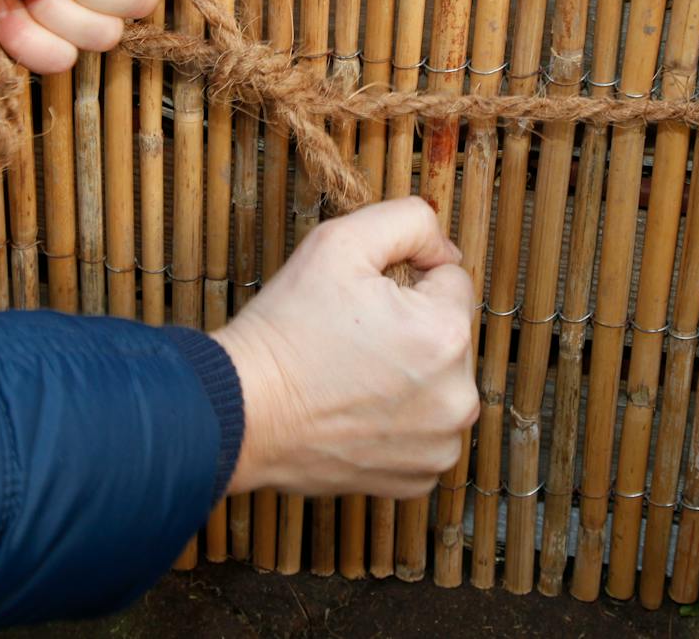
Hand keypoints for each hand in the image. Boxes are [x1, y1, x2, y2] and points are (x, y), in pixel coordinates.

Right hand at [210, 197, 478, 498]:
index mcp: (447, 333)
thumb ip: (409, 221)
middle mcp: (458, 396)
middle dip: (409, 329)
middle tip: (350, 339)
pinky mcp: (417, 477)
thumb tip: (443, 248)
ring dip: (408, 376)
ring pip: (437, 383)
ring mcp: (440, 444)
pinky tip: (354, 413)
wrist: (241, 410)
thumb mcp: (340, 242)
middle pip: (447, 335)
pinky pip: (423, 431)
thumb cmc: (286, 327)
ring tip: (350, 376)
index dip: (403, 280)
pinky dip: (396, 422)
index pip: (450, 281)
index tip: (362, 300)